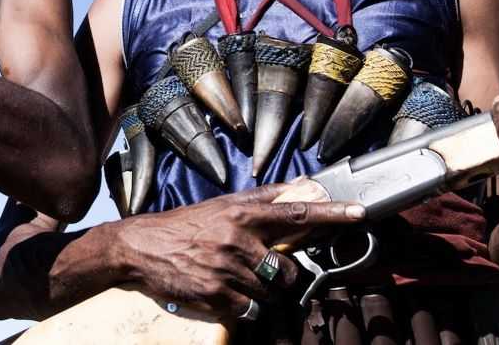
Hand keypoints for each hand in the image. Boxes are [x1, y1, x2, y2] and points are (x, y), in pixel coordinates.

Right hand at [113, 183, 364, 315]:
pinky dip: (245, 308)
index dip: (332, 214)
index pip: (297, 213)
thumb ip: (261, 198)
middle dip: (282, 276)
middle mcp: (238, 240)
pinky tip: (227, 294)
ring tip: (236, 280)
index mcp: (242, 214)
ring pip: (271, 294)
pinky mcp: (215, 296)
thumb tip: (299, 187)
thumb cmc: (183, 225)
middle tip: (262, 270)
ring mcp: (227, 270)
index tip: (360, 214)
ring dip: (261, 293)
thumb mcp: (221, 205)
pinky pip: (250, 311)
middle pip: (288, 270)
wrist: (138, 247)